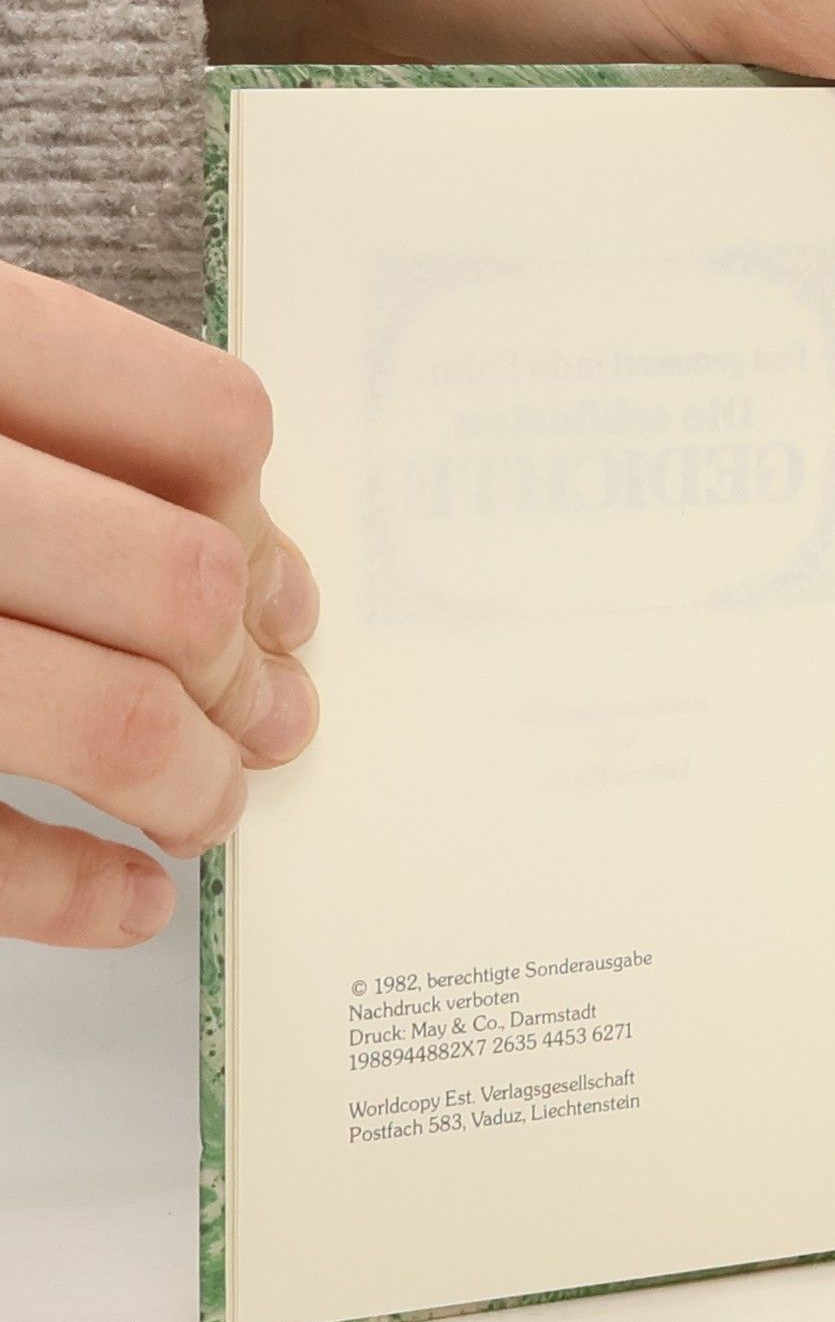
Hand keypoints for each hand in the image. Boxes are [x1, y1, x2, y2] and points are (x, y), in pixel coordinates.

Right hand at [0, 265, 319, 946]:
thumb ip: (70, 438)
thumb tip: (267, 582)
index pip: (202, 423)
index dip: (262, 526)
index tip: (276, 596)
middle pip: (180, 586)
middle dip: (246, 677)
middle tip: (264, 720)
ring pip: (119, 723)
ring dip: (198, 785)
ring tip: (203, 805)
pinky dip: (79, 893)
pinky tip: (130, 898)